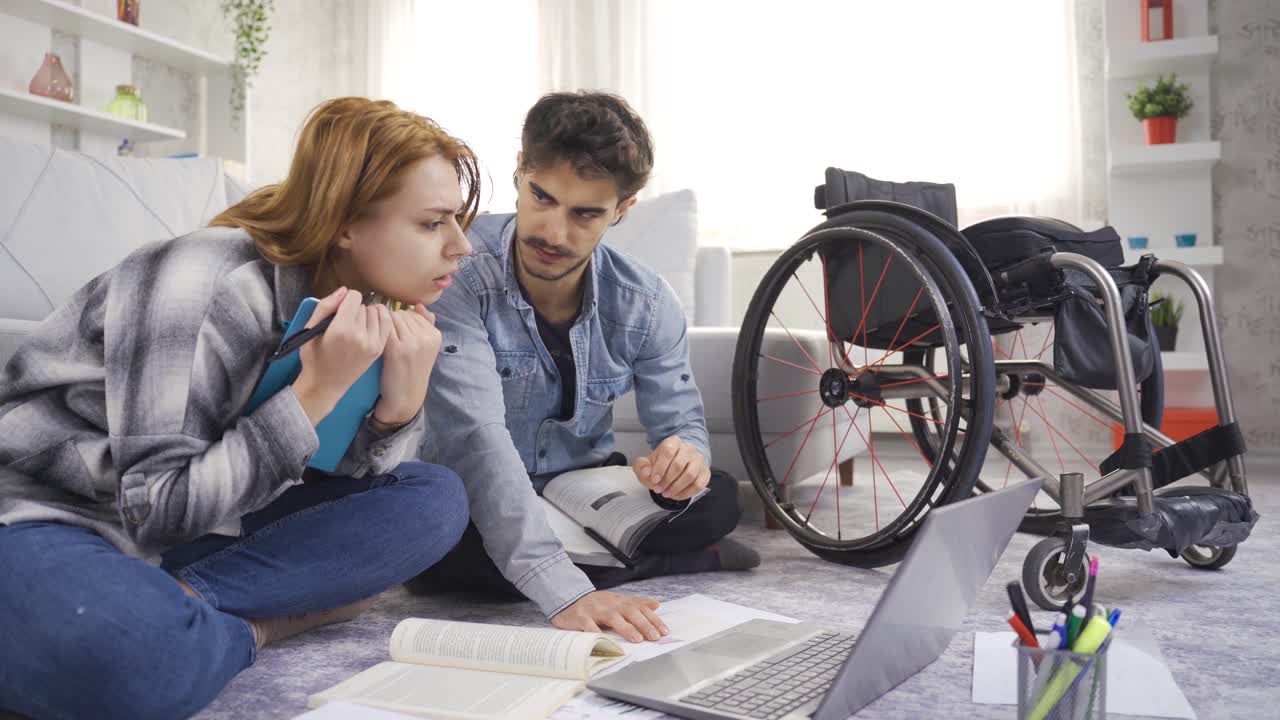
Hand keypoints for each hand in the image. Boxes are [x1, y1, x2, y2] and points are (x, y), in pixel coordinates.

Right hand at [293, 287, 390, 423]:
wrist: (325, 385)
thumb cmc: (314, 357)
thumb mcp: (310, 329)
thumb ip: (326, 306)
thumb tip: (344, 290)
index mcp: (341, 329)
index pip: (354, 297)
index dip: (344, 300)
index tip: (338, 310)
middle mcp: (360, 336)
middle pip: (363, 305)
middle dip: (353, 310)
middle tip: (344, 324)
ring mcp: (372, 344)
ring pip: (375, 313)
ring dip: (366, 316)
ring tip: (355, 327)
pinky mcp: (379, 349)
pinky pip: (386, 324)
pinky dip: (379, 320)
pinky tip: (368, 326)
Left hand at [372, 303, 441, 425]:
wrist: (405, 397)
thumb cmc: (411, 370)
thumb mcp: (425, 348)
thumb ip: (426, 324)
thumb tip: (419, 305)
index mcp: (435, 335)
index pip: (413, 313)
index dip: (401, 320)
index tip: (395, 332)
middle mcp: (426, 337)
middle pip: (402, 314)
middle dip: (391, 321)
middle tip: (385, 335)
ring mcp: (413, 343)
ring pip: (392, 318)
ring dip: (382, 324)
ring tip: (380, 337)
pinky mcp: (397, 349)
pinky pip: (384, 327)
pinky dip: (376, 330)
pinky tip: (374, 338)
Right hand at [551, 590, 668, 642]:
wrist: (567, 598)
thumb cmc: (595, 604)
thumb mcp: (617, 601)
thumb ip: (636, 603)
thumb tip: (656, 605)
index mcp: (619, 601)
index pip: (640, 608)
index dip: (653, 619)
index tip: (664, 631)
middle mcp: (609, 604)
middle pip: (630, 611)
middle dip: (644, 624)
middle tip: (655, 637)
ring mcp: (594, 610)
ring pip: (613, 617)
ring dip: (626, 628)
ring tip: (638, 639)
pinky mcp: (580, 617)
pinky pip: (588, 625)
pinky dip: (596, 632)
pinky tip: (604, 641)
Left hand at [633, 436, 709, 501]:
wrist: (680, 462)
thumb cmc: (663, 463)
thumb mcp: (647, 463)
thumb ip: (641, 467)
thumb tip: (647, 472)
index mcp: (673, 442)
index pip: (668, 451)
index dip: (660, 467)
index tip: (654, 479)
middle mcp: (688, 449)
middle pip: (678, 465)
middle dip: (666, 480)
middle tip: (658, 489)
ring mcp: (699, 460)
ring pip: (690, 475)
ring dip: (676, 487)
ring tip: (667, 493)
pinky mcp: (705, 472)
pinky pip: (698, 484)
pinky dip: (686, 493)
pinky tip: (677, 495)